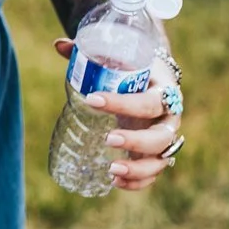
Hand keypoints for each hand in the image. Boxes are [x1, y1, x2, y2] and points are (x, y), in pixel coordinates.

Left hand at [53, 37, 182, 190]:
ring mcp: (167, 137)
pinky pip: (155, 172)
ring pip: (162, 158)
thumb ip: (90, 52)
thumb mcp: (119, 58)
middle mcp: (170, 117)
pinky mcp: (158, 152)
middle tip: (108, 139)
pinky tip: (116, 183)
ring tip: (111, 170)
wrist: (156, 78)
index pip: (148, 100)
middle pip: (161, 135)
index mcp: (163, 90)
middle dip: (136, 140)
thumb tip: (58, 45)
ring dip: (139, 168)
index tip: (92, 100)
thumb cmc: (133, 68)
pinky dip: (139, 181)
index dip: (123, 103)